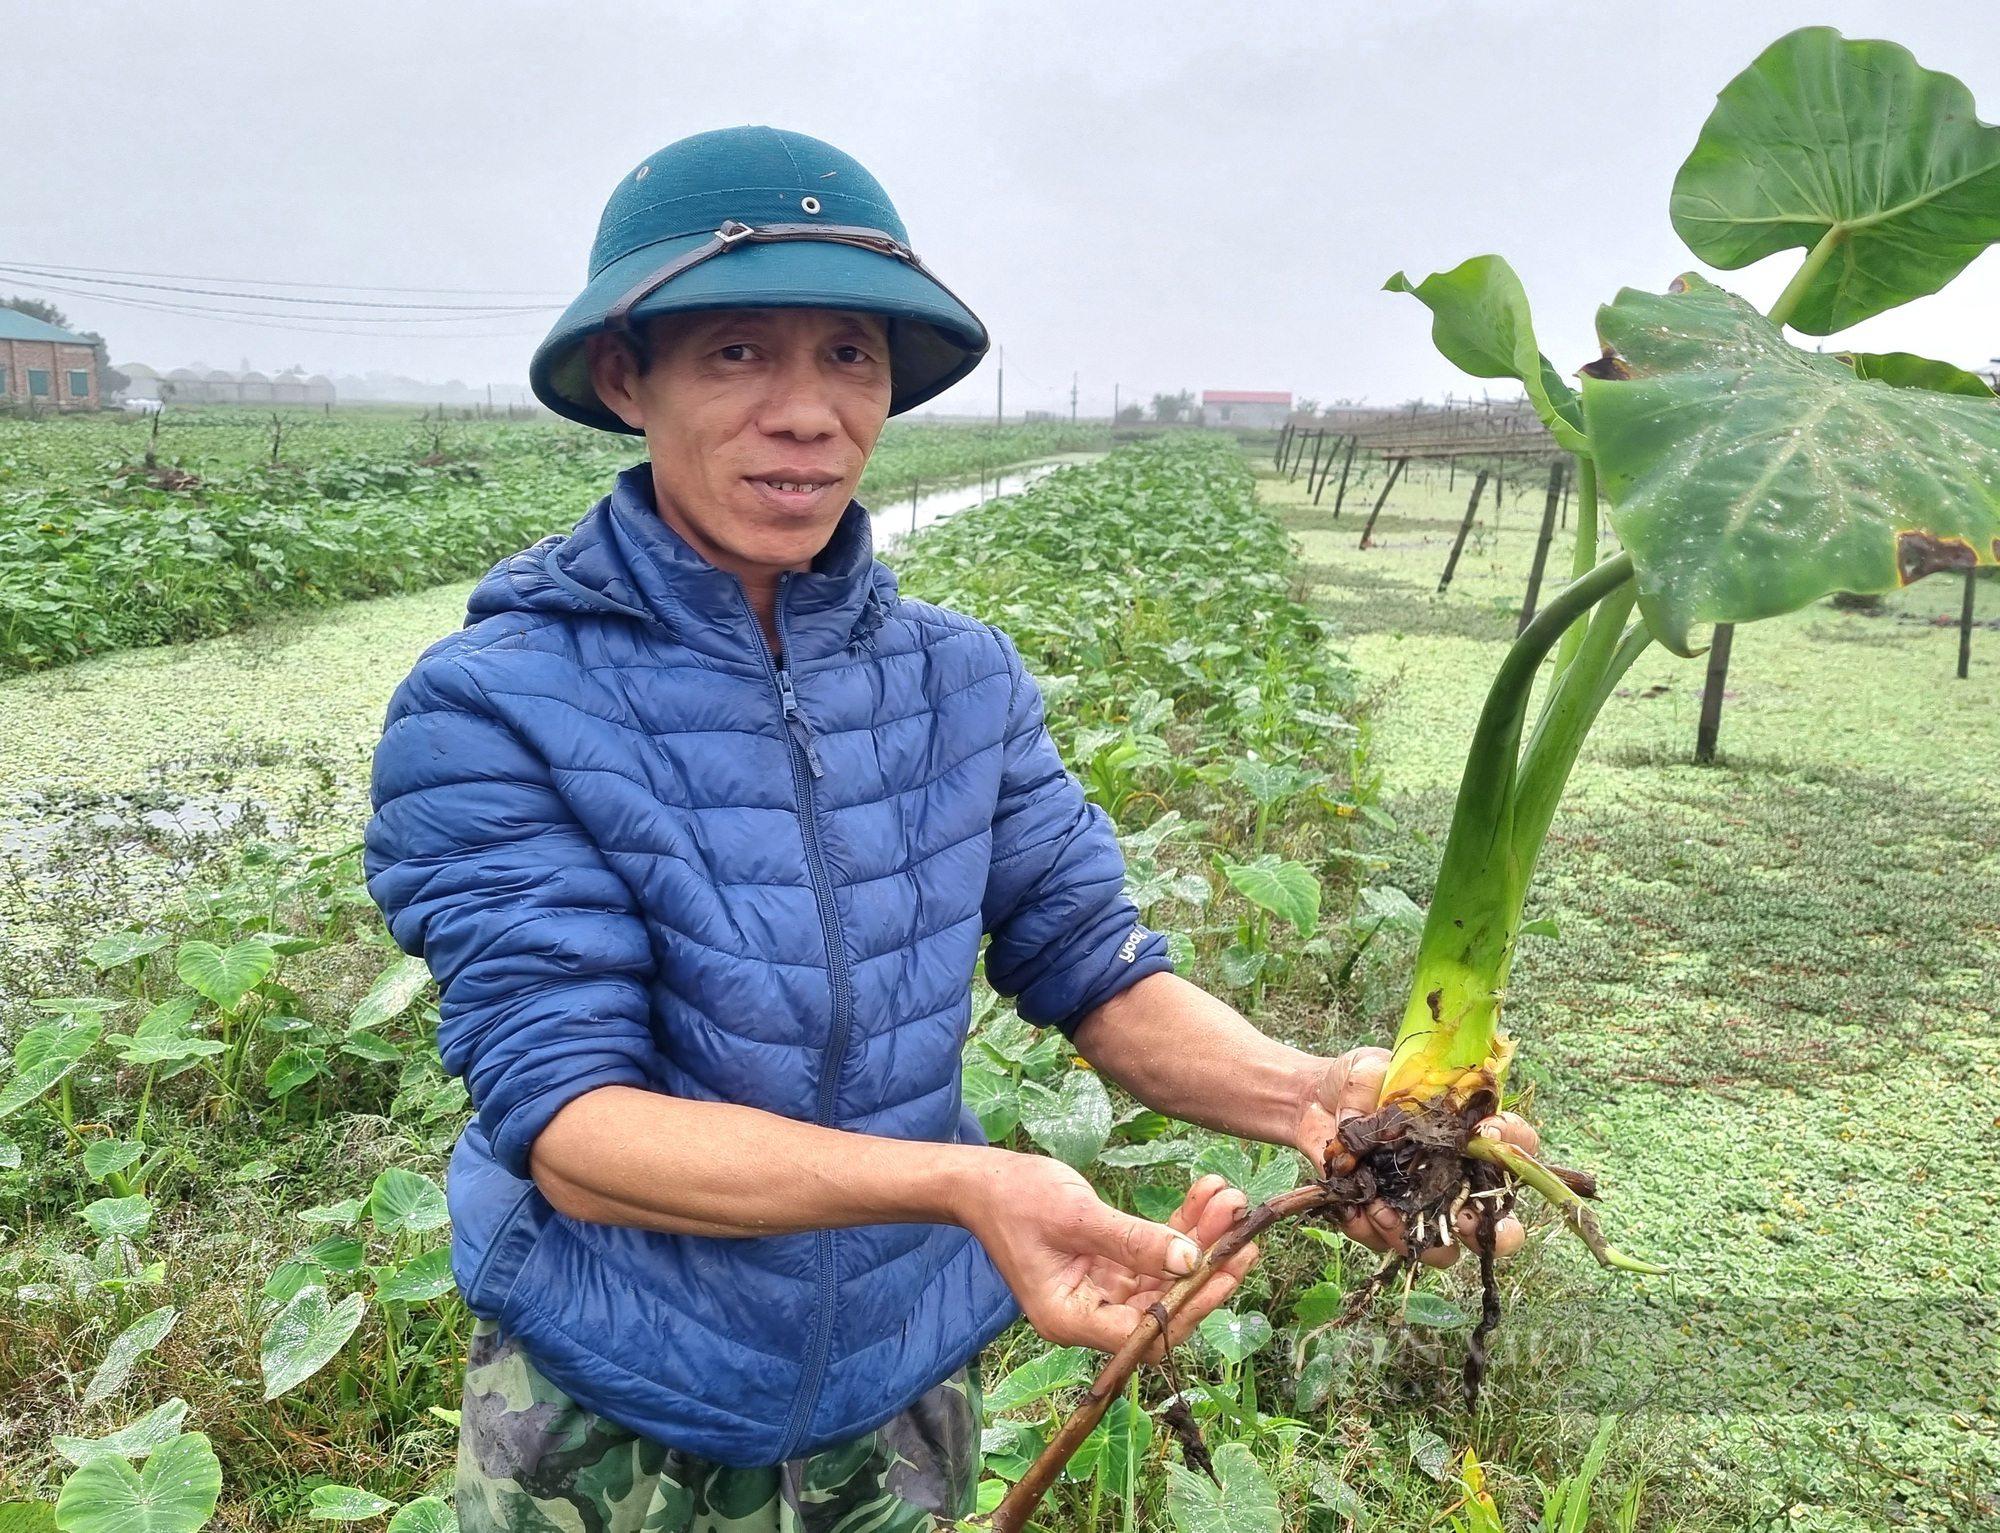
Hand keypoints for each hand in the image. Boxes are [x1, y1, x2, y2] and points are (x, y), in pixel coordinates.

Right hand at [957, 1154, 1256, 1352]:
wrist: (982, 1180)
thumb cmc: (1016, 1198)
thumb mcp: (1076, 1216)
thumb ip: (1132, 1240)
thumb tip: (1190, 1260)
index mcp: (1071, 1319)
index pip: (1144, 1334)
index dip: (1189, 1308)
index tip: (1226, 1272)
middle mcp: (1088, 1314)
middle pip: (1162, 1306)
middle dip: (1206, 1268)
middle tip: (1245, 1235)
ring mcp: (1099, 1290)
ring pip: (1164, 1276)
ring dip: (1199, 1240)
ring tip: (1231, 1202)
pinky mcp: (1106, 1265)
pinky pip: (1152, 1254)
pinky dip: (1178, 1228)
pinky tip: (1205, 1197)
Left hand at [1295, 1046, 1540, 1267]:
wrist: (1314, 1104)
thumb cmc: (1357, 1082)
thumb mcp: (1364, 1066)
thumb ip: (1368, 1083)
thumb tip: (1359, 1123)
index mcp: (1467, 1131)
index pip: (1514, 1140)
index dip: (1512, 1142)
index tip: (1486, 1136)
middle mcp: (1457, 1175)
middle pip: (1499, 1216)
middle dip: (1499, 1232)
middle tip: (1469, 1222)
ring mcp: (1425, 1204)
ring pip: (1447, 1247)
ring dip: (1424, 1240)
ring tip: (1384, 1211)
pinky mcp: (1388, 1221)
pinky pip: (1392, 1242)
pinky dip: (1374, 1232)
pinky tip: (1356, 1209)